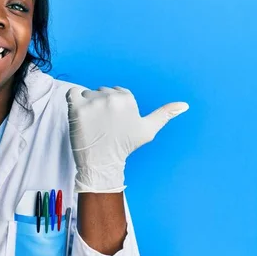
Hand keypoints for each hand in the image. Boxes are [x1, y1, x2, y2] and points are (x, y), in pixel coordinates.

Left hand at [66, 86, 188, 192]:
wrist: (102, 163)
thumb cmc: (124, 146)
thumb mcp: (148, 130)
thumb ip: (165, 114)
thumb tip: (185, 105)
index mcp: (127, 98)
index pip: (116, 92)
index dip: (113, 107)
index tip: (112, 122)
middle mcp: (111, 97)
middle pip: (101, 92)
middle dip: (100, 105)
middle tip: (102, 125)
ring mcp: (93, 103)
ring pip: (86, 94)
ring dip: (86, 105)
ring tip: (91, 123)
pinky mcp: (76, 108)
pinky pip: (71, 94)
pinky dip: (72, 101)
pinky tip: (78, 114)